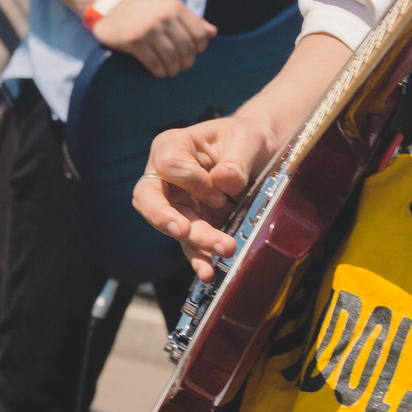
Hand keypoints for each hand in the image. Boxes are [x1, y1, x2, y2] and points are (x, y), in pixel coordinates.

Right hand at [92, 0, 215, 78]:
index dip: (200, 48)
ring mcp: (149, 29)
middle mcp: (164, 17)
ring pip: (171, 58)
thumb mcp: (167, 6)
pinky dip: (160, 71)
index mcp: (175, 7)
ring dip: (174, 69)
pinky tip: (160, 73)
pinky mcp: (134, 41)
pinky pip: (154, 63)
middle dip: (187, 62)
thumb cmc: (142, 8)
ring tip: (172, 72)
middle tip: (183, 67)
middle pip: (186, 48)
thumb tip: (213, 33)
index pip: (199, 34)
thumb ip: (190, 18)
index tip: (194, 54)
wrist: (109, 8)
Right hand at [134, 114, 281, 278]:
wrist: (260, 155)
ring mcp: (176, 204)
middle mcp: (165, 178)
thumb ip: (236, 158)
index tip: (220, 191)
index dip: (192, 180)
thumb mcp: (248, 139)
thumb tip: (223, 179)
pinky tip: (208, 271)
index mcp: (173, 146)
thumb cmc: (245, 139)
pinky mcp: (191, 226)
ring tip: (224, 249)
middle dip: (164, 217)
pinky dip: (199, 258)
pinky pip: (189, 245)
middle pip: (151, 199)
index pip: (168, 165)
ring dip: (197, 241)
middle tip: (182, 231)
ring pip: (175, 226)